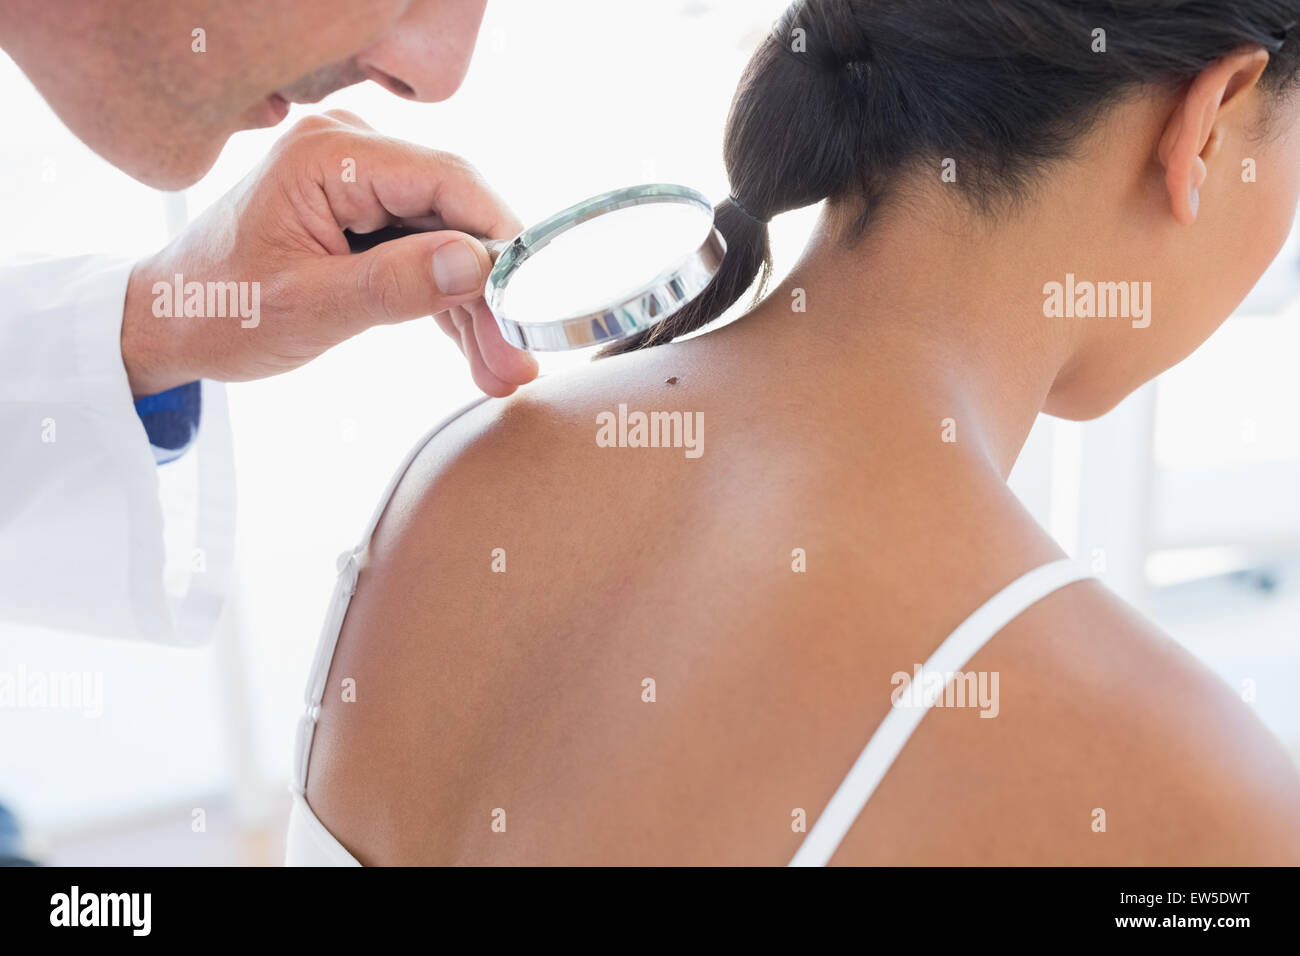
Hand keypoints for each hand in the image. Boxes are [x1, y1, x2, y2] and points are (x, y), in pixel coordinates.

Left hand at [121, 110, 537, 397]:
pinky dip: (447, 303)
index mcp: (328, 156)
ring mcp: (358, 182)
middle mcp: (350, 152)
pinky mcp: (364, 214)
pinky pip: (424, 252)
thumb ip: (394, 285)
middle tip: (515, 360)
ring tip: (500, 372)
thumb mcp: (308, 308)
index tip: (529, 302)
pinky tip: (475, 352)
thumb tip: (476, 267)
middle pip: (454, 215)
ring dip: (474, 308)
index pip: (446, 181)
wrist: (171, 322)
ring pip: (447, 241)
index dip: (499, 238)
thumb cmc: (219, 310)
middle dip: (488, 292)